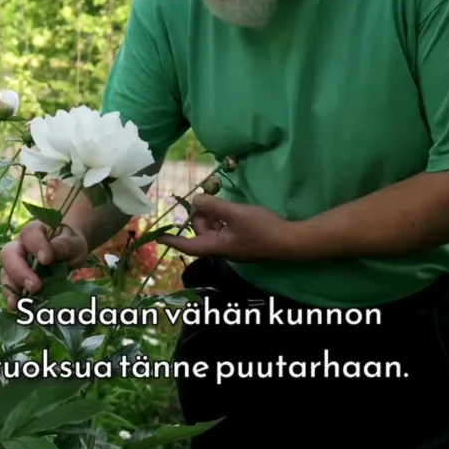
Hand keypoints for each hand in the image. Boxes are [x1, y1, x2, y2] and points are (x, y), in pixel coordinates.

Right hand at [0, 221, 88, 309]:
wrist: (70, 255)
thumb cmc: (70, 245)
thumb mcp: (74, 243)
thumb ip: (63, 246)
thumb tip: (50, 253)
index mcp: (34, 232)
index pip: (29, 234)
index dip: (36, 246)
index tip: (47, 259)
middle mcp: (19, 246)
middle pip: (8, 255)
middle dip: (19, 272)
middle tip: (34, 286)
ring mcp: (15, 264)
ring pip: (5, 274)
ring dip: (11, 290)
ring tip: (19, 304)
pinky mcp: (16, 281)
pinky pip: (10, 290)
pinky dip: (13, 299)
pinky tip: (19, 309)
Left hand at [157, 194, 292, 261]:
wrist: (290, 241)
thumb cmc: (262, 229)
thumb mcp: (236, 214)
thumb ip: (215, 207)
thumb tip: (196, 200)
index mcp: (217, 246)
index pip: (189, 245)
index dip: (173, 241)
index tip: (158, 237)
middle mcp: (223, 249)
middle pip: (202, 234)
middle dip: (200, 217)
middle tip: (205, 199)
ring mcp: (234, 246)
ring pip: (214, 231)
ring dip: (213, 217)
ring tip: (218, 201)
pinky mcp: (243, 242)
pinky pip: (225, 231)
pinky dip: (223, 220)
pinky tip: (231, 210)